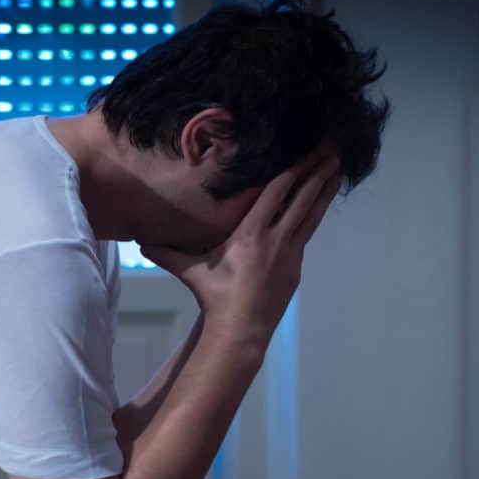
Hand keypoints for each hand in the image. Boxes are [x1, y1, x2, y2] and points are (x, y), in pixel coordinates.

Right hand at [142, 149, 341, 347]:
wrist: (242, 329)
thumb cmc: (215, 297)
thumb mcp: (191, 272)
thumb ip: (168, 254)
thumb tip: (140, 244)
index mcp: (251, 233)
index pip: (276, 192)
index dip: (293, 169)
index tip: (307, 150)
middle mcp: (275, 239)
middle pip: (301, 198)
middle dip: (317, 172)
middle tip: (334, 149)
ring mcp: (289, 254)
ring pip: (311, 215)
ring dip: (324, 191)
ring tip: (337, 170)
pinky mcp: (295, 268)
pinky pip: (306, 235)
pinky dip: (314, 216)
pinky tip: (318, 207)